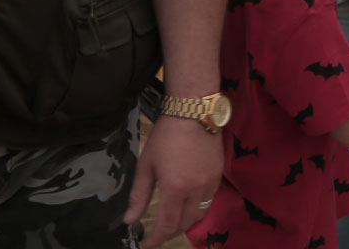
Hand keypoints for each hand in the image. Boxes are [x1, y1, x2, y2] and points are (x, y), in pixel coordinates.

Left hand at [125, 115, 222, 246]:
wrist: (194, 112)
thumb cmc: (165, 136)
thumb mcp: (146, 165)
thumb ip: (139, 196)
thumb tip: (130, 221)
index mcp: (174, 188)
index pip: (167, 225)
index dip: (156, 239)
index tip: (147, 245)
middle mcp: (195, 190)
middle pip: (184, 223)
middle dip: (170, 232)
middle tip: (157, 232)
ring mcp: (210, 183)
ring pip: (199, 214)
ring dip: (185, 222)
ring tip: (172, 220)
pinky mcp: (218, 175)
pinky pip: (208, 201)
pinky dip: (197, 208)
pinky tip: (187, 202)